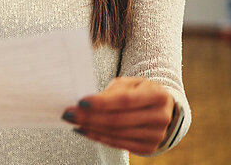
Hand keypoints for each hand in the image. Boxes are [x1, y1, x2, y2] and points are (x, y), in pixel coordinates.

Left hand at [61, 77, 175, 155]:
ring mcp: (156, 135)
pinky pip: (118, 144)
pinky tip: (86, 130)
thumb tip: (86, 104)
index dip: (101, 102)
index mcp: (159, 95)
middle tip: (69, 113)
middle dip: (89, 117)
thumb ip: (111, 92)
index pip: (125, 100)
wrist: (161, 107)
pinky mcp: (149, 147)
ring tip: (74, 122)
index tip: (80, 101)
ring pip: (116, 134)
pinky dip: (99, 137)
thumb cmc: (140, 91)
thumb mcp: (129, 83)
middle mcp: (160, 117)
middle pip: (118, 120)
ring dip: (91, 128)